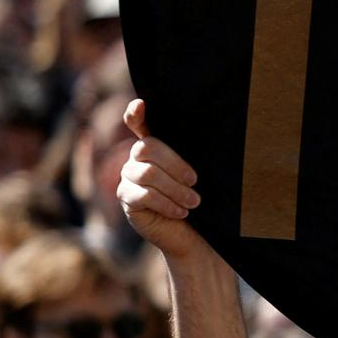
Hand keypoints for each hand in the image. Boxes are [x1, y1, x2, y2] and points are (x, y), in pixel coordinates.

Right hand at [118, 99, 210, 261]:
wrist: (192, 232)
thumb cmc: (197, 198)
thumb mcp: (198, 175)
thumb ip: (192, 156)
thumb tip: (212, 132)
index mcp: (155, 145)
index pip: (138, 123)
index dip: (136, 114)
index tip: (141, 104)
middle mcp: (136, 157)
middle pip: (147, 148)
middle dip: (176, 165)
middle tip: (195, 183)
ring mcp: (127, 176)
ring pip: (147, 174)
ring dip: (175, 189)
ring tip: (194, 202)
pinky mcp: (126, 198)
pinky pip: (143, 196)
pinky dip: (166, 204)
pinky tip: (181, 212)